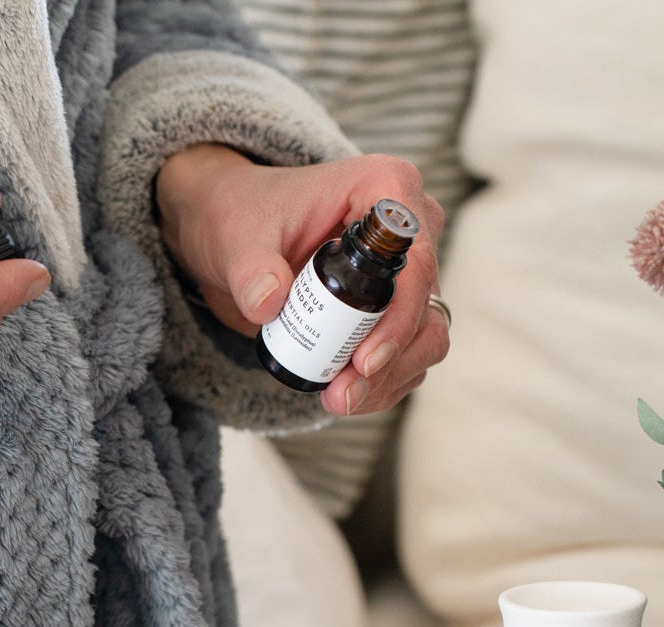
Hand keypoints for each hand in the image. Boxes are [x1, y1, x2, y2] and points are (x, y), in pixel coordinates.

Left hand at [156, 146, 447, 415]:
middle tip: (342, 394)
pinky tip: (343, 395)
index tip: (363, 361)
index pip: (416, 262)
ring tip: (338, 400)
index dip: (398, 317)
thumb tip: (268, 302)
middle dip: (390, 361)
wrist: (237, 240)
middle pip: (426, 309)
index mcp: (385, 189)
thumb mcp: (239, 239)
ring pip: (426, 339)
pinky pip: (408, 357)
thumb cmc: (244, 219)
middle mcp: (412, 231)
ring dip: (387, 379)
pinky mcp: (399, 311)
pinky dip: (381, 384)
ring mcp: (410, 275)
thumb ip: (251, 269)